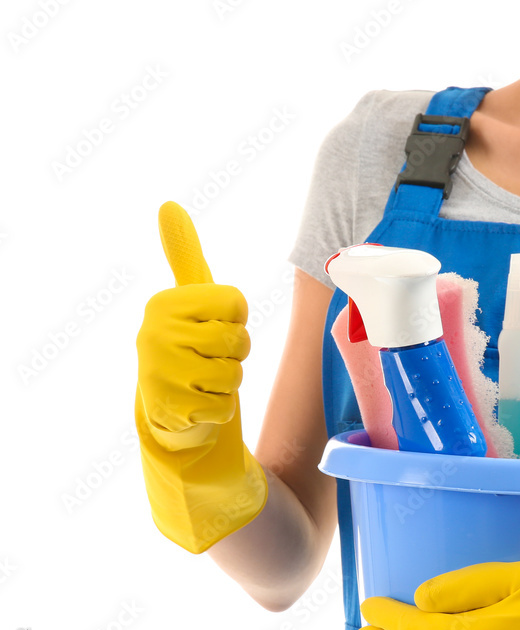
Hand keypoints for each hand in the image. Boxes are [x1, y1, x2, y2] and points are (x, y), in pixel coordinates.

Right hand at [136, 201, 250, 449]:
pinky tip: (198, 403)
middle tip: (208, 357)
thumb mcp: (188, 299)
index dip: (234, 319)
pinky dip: (219, 408)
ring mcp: (161, 373)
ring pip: (234, 375)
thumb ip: (184, 254)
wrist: (166, 406)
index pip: (236, 303)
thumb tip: (168, 204)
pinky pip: (226, 406)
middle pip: (238, 340)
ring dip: (228, 382)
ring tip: (203, 380)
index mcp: (165, 303)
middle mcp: (155, 333)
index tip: (212, 325)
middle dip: (234, 354)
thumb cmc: (187, 344)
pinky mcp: (172, 409)